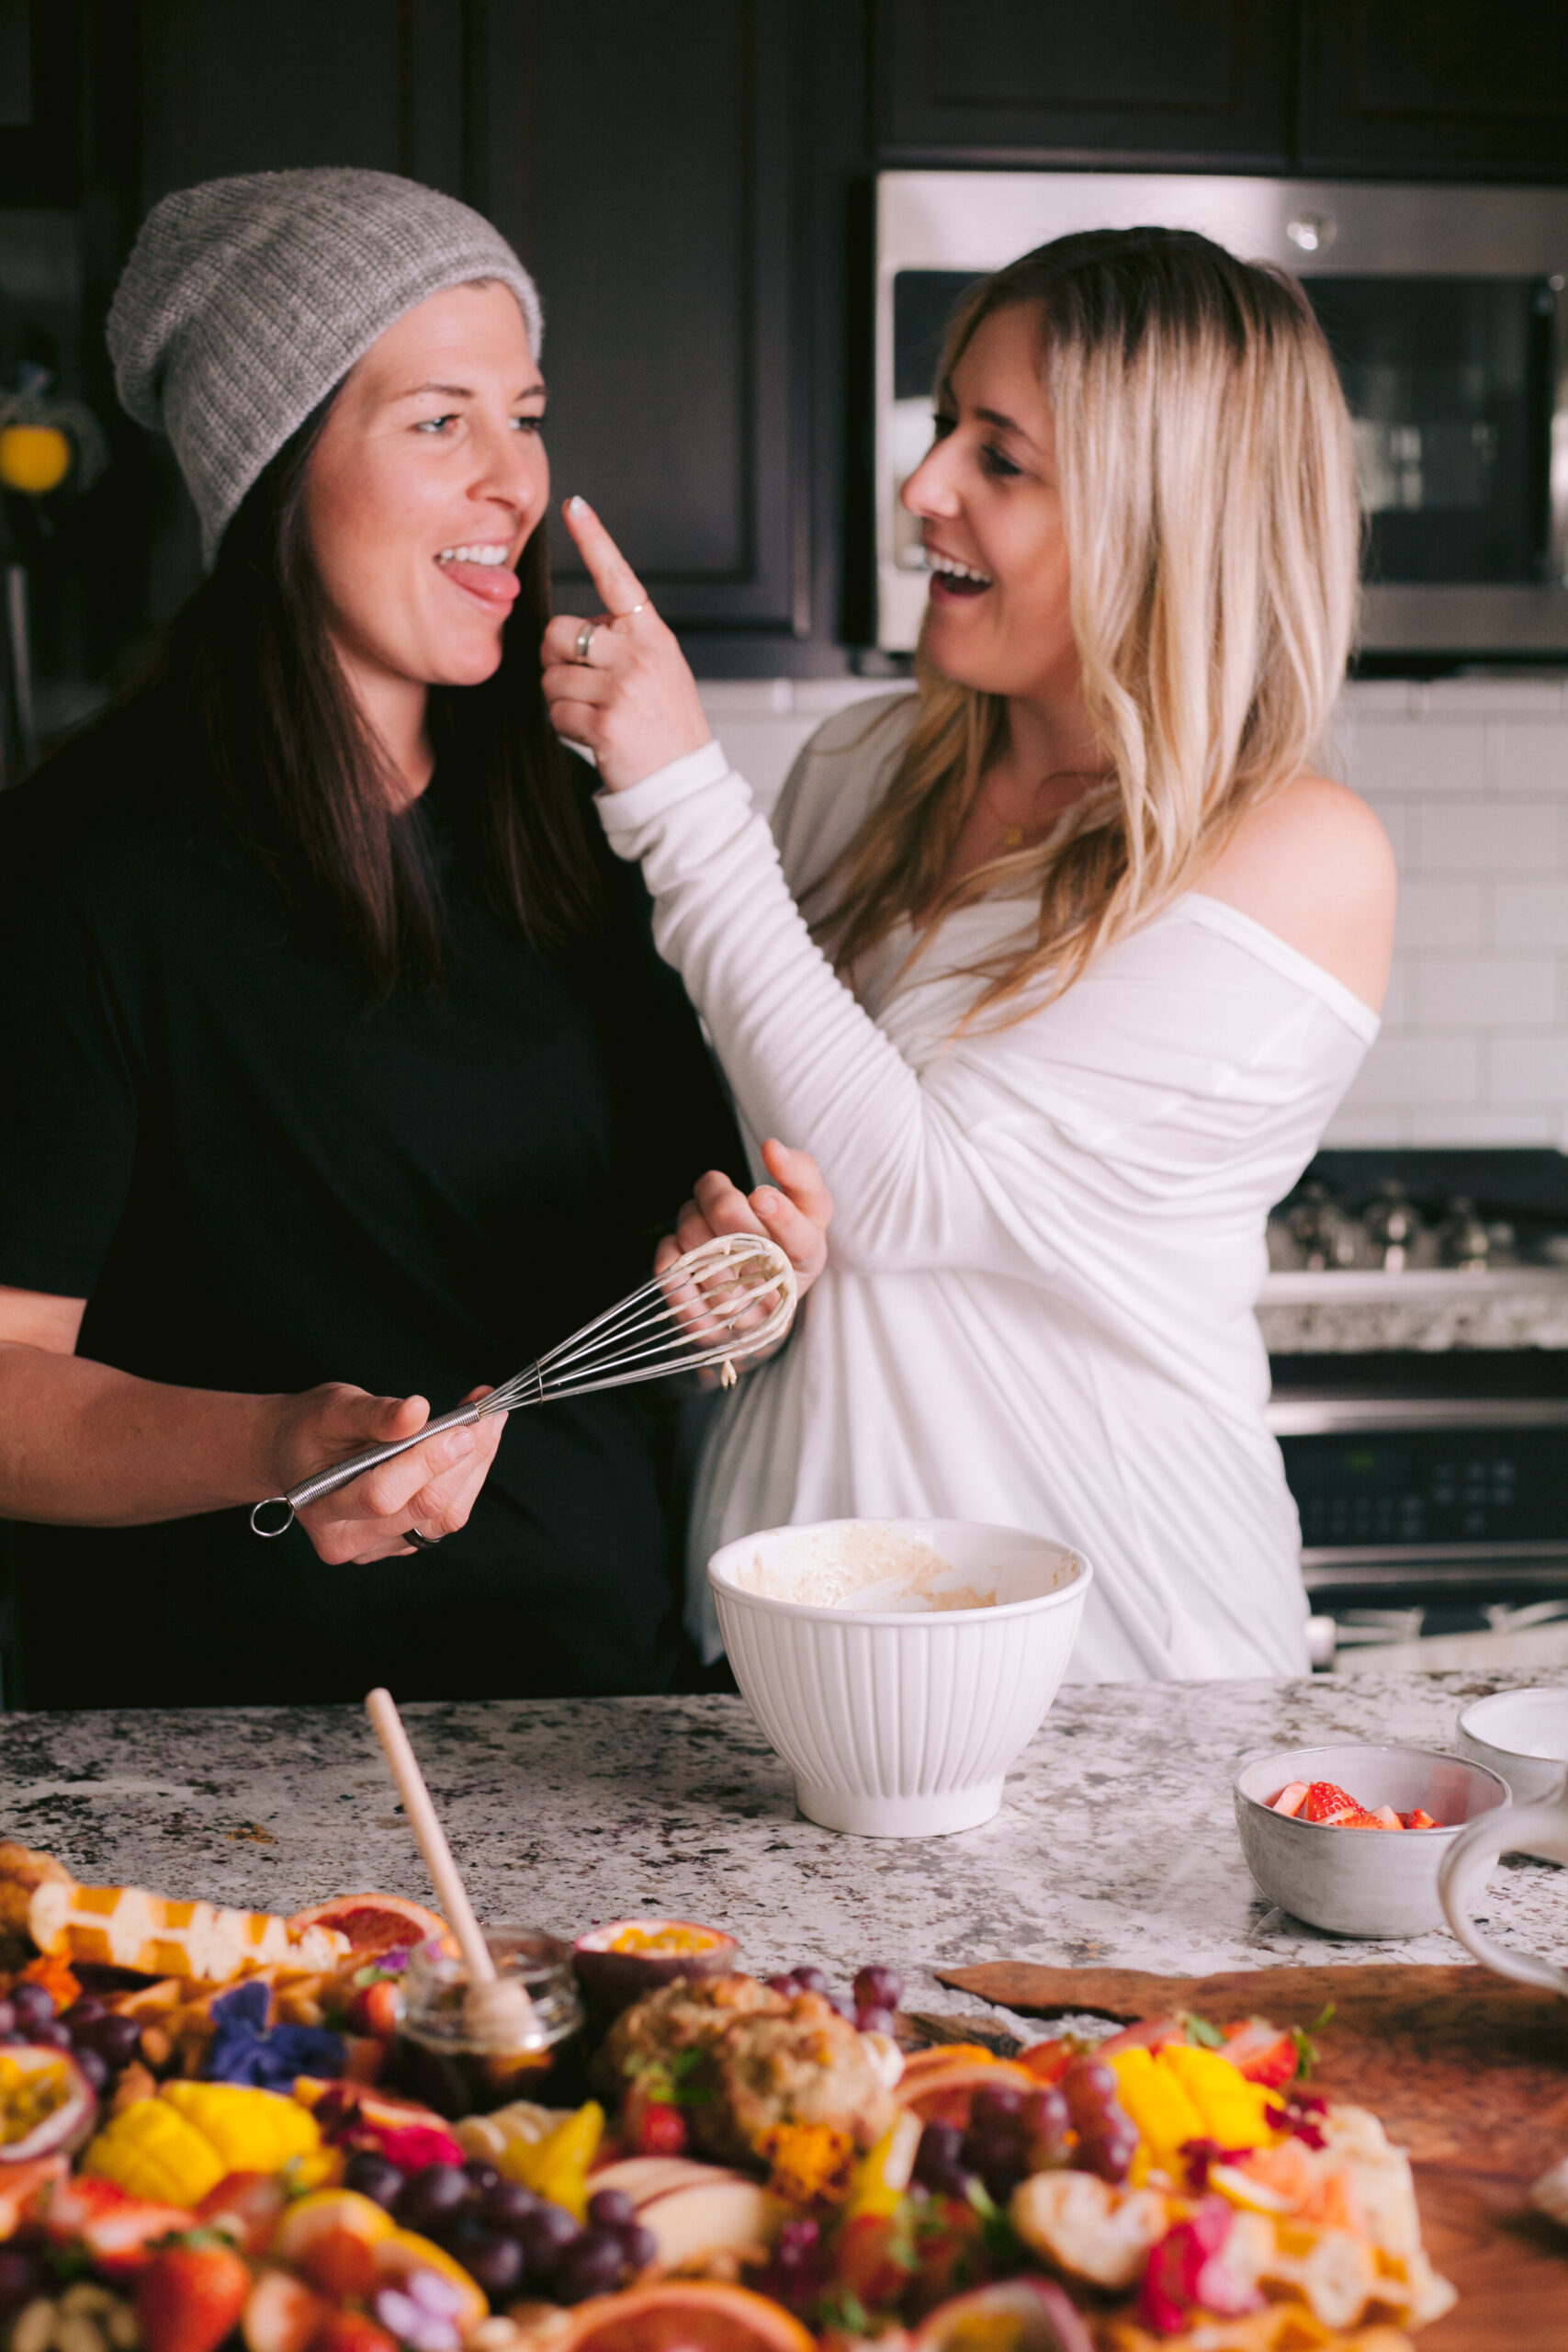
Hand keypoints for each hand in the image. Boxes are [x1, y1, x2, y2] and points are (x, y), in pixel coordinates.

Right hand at [264, 1383, 505, 1566]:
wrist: (295, 1453)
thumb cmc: (311, 1429)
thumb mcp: (334, 1408)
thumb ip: (374, 1413)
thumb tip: (417, 1410)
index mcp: (321, 1507)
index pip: (383, 1495)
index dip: (427, 1463)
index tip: (464, 1428)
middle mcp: (347, 1538)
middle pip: (421, 1509)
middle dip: (463, 1461)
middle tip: (489, 1417)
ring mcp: (376, 1547)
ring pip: (442, 1518)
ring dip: (474, 1470)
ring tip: (489, 1424)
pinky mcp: (400, 1543)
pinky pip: (443, 1519)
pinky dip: (466, 1480)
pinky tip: (474, 1446)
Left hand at [540, 496, 711, 790]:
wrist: (684, 786)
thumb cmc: (667, 729)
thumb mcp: (660, 672)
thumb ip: (624, 643)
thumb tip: (572, 631)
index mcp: (653, 635)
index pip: (619, 578)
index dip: (595, 539)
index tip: (574, 505)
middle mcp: (640, 654)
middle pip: (560, 632)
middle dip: (558, 660)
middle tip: (584, 685)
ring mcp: (623, 688)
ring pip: (551, 677)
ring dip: (562, 700)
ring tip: (598, 716)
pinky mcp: (605, 722)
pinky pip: (555, 713)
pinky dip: (566, 728)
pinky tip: (596, 738)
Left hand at [654, 1140, 833, 1306]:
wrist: (759, 1306)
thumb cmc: (782, 1241)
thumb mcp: (806, 1209)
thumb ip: (799, 1173)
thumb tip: (772, 1147)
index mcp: (809, 1258)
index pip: (798, 1240)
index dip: (780, 1217)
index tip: (761, 1194)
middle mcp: (776, 1292)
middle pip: (735, 1231)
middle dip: (714, 1194)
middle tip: (713, 1184)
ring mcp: (738, 1316)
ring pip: (695, 1247)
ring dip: (690, 1217)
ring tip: (700, 1217)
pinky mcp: (703, 1328)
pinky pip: (670, 1276)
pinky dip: (670, 1248)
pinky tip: (684, 1247)